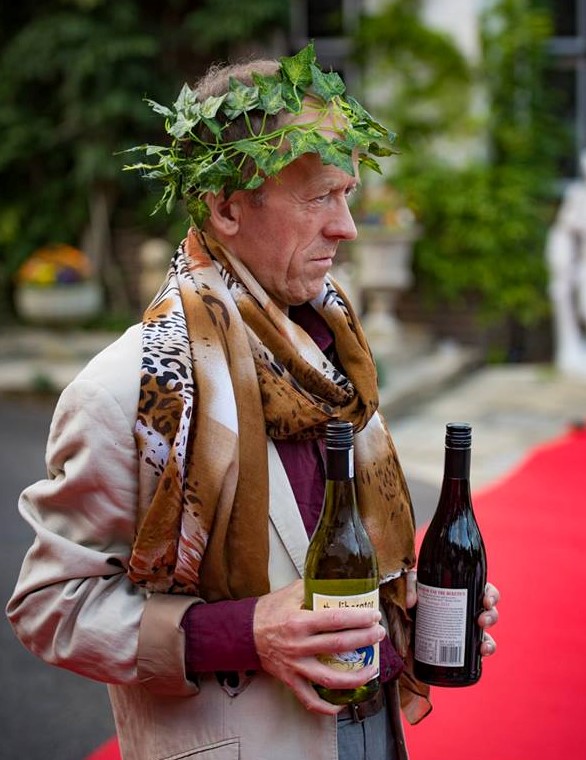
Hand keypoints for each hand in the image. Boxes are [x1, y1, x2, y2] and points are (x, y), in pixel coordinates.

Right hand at [253, 579, 384, 714]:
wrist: (244, 633)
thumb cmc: (268, 611)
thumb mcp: (290, 592)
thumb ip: (313, 587)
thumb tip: (337, 583)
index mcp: (299, 621)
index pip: (335, 619)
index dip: (358, 618)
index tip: (373, 615)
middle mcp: (298, 645)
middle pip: (338, 645)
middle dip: (364, 640)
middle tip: (379, 634)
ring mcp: (295, 666)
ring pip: (329, 679)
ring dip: (355, 676)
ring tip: (372, 669)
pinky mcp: (290, 680)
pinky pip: (310, 699)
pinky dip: (327, 706)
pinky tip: (343, 704)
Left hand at [406, 572, 499, 656]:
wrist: (399, 634)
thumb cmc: (408, 604)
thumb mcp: (409, 588)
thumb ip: (409, 586)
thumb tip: (412, 602)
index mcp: (457, 593)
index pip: (481, 589)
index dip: (490, 594)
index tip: (486, 601)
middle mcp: (464, 612)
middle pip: (488, 611)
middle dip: (491, 616)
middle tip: (481, 620)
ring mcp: (463, 631)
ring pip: (486, 633)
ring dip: (490, 638)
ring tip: (482, 644)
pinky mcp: (459, 649)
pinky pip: (478, 650)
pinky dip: (485, 651)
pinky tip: (482, 653)